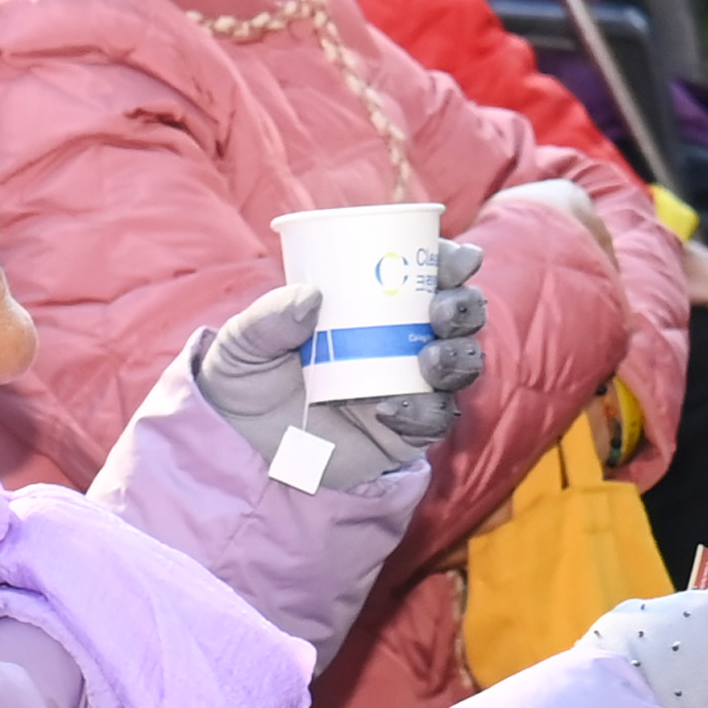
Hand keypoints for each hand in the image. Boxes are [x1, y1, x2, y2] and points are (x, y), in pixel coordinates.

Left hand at [194, 245, 491, 481]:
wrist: (243, 446)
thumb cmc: (247, 378)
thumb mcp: (242, 344)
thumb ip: (268, 319)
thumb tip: (311, 296)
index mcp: (375, 303)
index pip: (428, 272)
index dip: (452, 262)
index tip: (457, 260)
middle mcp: (404, 340)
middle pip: (461, 315)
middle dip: (464, 307)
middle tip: (440, 311)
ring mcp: (410, 386)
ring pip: (462, 364)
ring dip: (457, 357)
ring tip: (428, 361)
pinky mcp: (407, 432)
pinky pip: (436, 421)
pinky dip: (423, 413)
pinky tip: (388, 409)